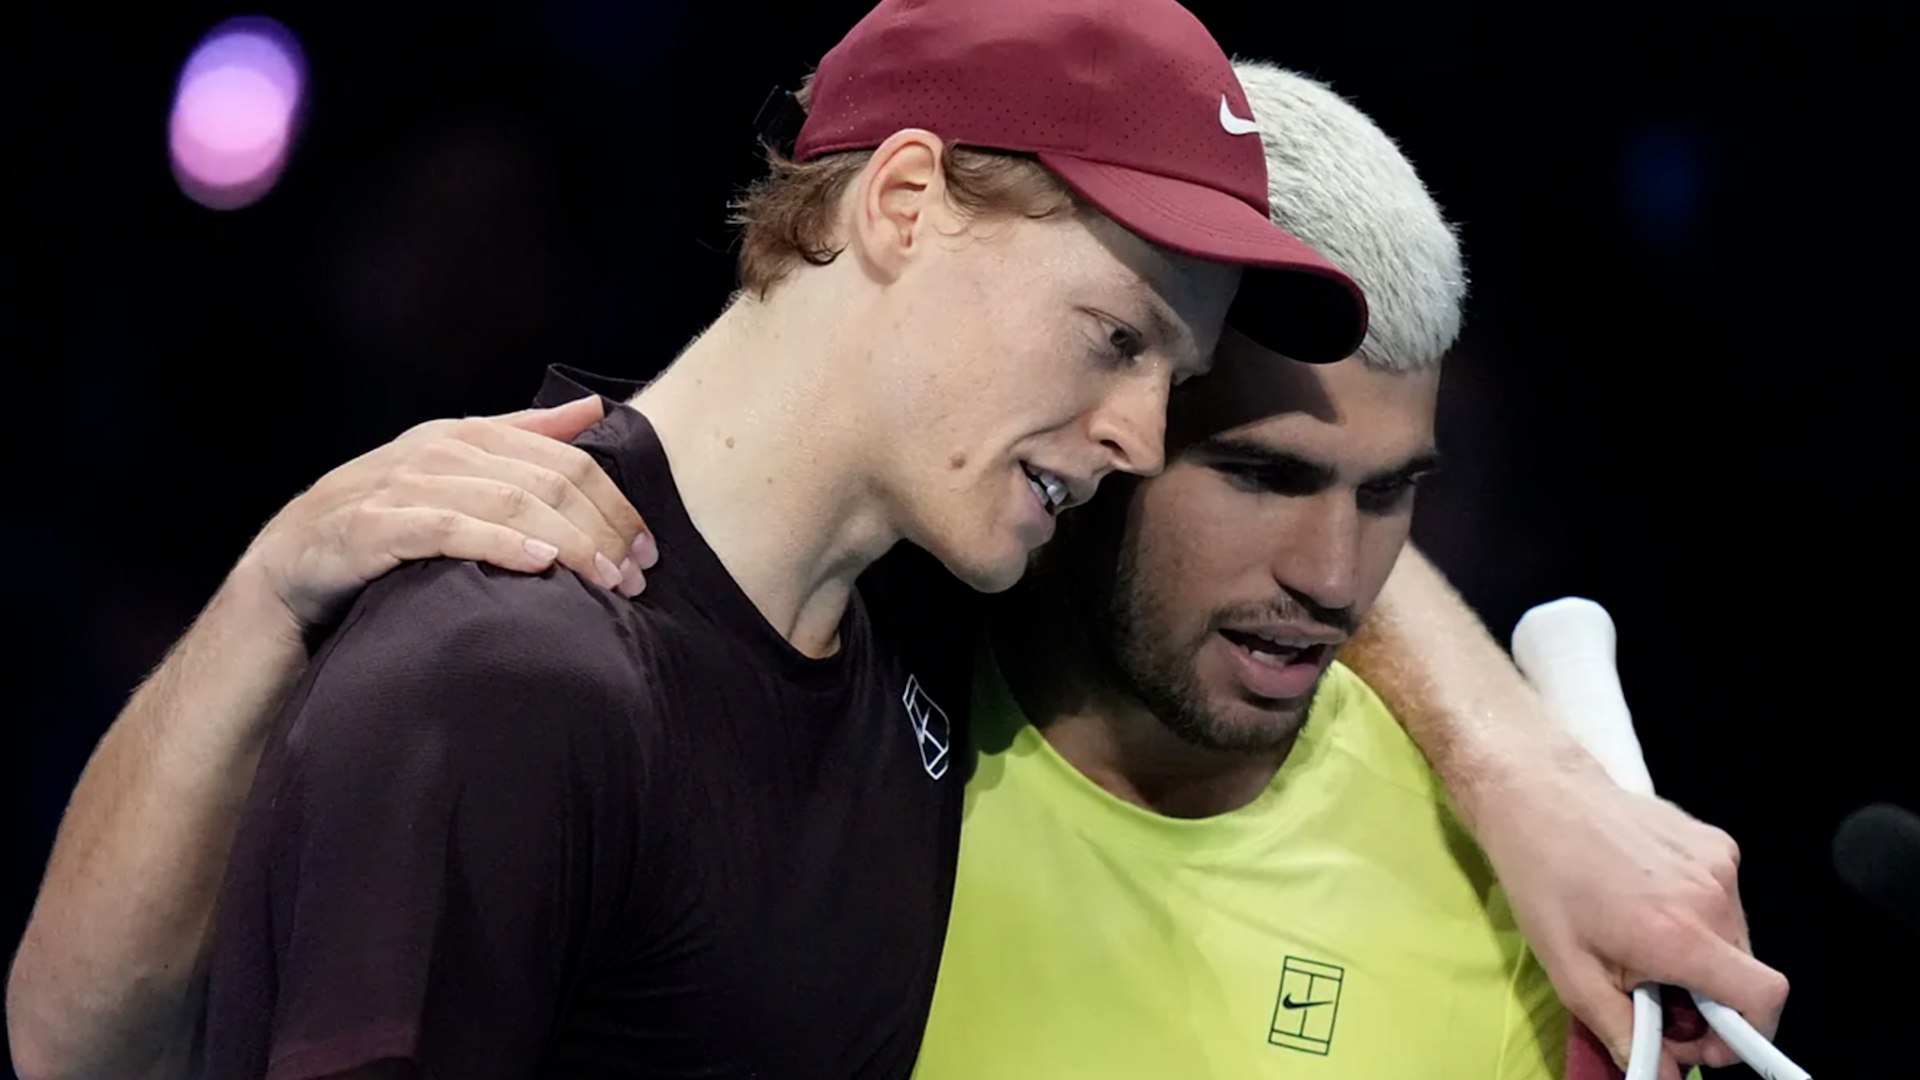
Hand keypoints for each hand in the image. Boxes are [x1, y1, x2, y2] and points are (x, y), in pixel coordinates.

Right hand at [237, 395, 657, 628]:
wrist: (288, 568)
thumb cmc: (383, 521)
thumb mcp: (455, 473)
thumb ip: (524, 437)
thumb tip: (593, 410)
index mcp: (465, 436)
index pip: (565, 461)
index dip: (615, 503)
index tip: (650, 548)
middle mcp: (437, 451)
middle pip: (547, 481)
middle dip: (602, 528)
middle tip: (637, 574)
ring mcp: (402, 485)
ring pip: (508, 502)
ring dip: (569, 541)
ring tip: (608, 579)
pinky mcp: (372, 526)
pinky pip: (448, 530)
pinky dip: (499, 544)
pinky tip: (540, 564)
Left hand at [1465, 745, 1788, 1078]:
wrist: (1538, 796)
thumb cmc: (1544, 881)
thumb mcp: (1571, 972)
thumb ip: (1625, 1031)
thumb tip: (1664, 1074)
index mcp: (1680, 934)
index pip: (1764, 999)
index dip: (1748, 1035)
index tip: (1707, 1041)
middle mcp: (1712, 896)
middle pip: (1747, 973)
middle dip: (1711, 1000)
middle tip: (1657, 997)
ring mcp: (1719, 863)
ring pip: (1736, 937)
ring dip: (1703, 957)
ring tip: (1643, 942)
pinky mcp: (1716, 841)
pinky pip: (1724, 899)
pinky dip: (1699, 916)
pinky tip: (1648, 902)